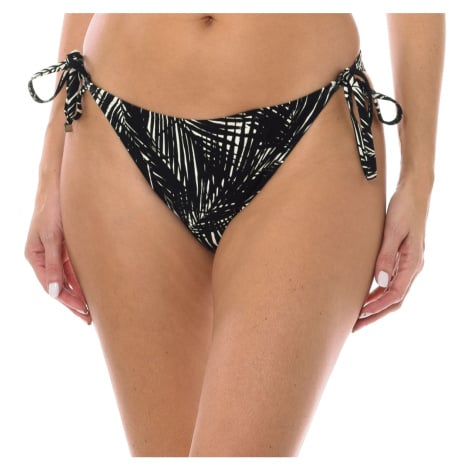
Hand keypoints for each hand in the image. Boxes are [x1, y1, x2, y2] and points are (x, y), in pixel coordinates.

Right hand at [25, 185, 90, 324]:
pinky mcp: (65, 246)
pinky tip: (90, 289)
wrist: (59, 185)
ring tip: (92, 309)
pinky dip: (80, 280)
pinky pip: (72, 268)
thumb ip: (55, 264)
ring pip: (67, 278)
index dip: (67, 300)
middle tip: (89, 318)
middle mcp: (44, 256)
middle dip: (73, 302)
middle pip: (59, 285)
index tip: (82, 312)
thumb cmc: (53, 208)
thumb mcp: (53, 237)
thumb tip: (56, 292)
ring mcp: (55, 251)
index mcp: (35, 255)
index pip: (51, 286)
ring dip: (78, 293)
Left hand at [352, 180, 429, 331]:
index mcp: (413, 262)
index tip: (359, 316)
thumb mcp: (393, 231)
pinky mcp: (403, 258)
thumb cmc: (404, 207)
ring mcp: (409, 263)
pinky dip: (379, 293)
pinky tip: (366, 295)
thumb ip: (386, 256)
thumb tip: (379, 282)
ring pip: (393, 293)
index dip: (376, 307)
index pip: (394, 294)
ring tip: (358, 315)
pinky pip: (392, 282)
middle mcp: (413, 266)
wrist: (415, 191)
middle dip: (375, 314)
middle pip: (395, 300)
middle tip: (355, 326)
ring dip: (376, 305)